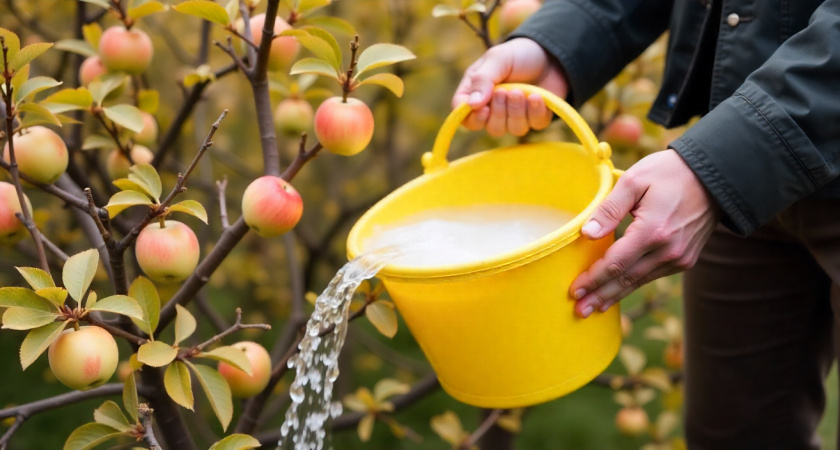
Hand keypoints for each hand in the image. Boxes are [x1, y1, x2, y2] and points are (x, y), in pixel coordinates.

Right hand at [452, 38, 568, 136]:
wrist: (549, 53)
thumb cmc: (517, 54)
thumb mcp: (497, 59)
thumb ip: (483, 80)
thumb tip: (472, 105)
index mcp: (476, 94)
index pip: (464, 116)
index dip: (473, 118)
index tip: (484, 108)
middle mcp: (494, 109)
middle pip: (491, 127)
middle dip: (500, 112)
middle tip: (506, 91)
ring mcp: (515, 116)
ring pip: (512, 129)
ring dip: (517, 111)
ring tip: (521, 91)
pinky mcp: (536, 117)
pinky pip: (534, 125)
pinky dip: (536, 111)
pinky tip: (537, 96)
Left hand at [569, 150, 720, 317]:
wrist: (715, 177)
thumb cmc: (670, 173)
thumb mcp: (635, 180)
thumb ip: (609, 208)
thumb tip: (587, 234)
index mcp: (652, 230)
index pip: (615, 263)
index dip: (594, 279)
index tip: (575, 290)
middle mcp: (667, 250)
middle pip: (626, 279)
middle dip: (600, 296)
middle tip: (579, 311)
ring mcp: (679, 257)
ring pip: (639, 282)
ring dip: (615, 296)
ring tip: (594, 308)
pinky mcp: (685, 259)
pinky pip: (653, 276)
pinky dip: (633, 285)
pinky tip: (618, 292)